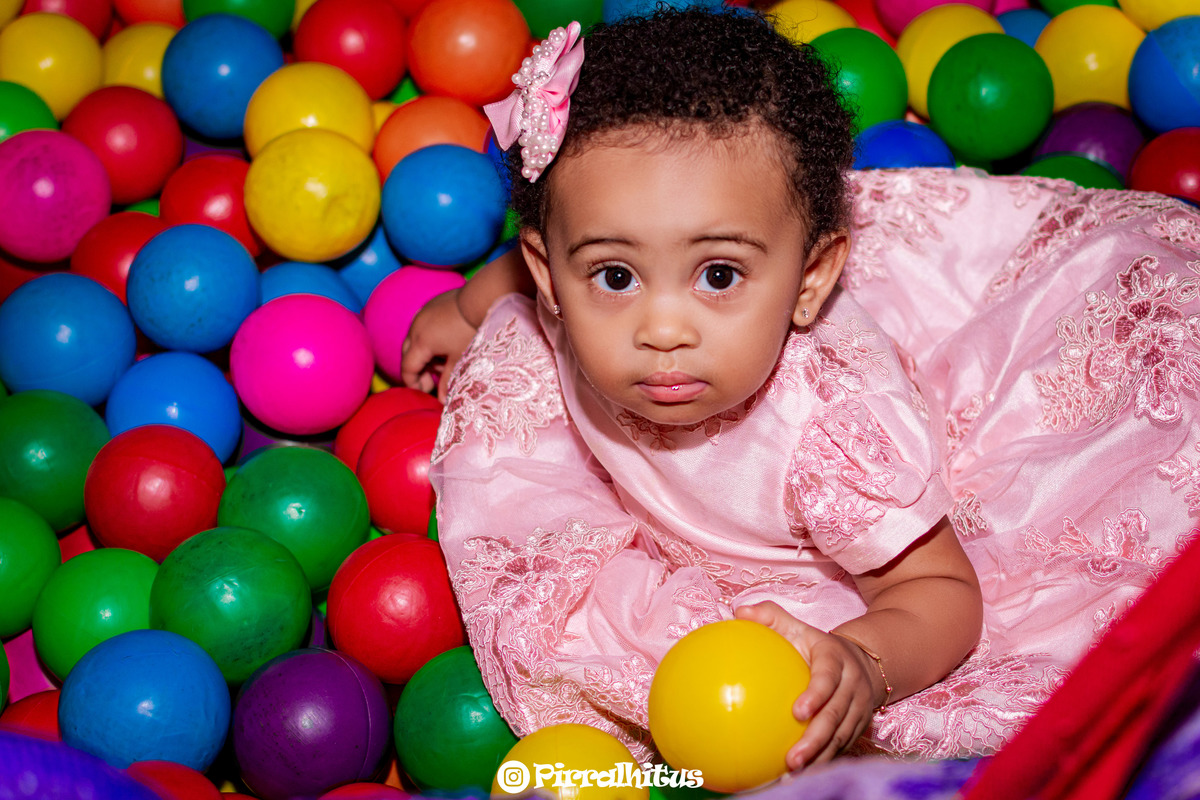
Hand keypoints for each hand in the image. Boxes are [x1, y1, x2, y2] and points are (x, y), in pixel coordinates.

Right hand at [400, 288, 478, 401]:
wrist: (481, 298)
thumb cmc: (471, 331)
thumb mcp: (460, 359)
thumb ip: (447, 381)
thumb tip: (441, 400)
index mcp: (421, 343)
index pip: (408, 368)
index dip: (413, 383)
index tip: (424, 392)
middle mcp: (416, 327)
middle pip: (408, 353)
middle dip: (418, 369)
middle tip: (431, 382)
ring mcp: (422, 314)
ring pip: (415, 339)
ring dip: (424, 354)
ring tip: (444, 362)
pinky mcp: (430, 305)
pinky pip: (423, 326)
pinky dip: (429, 339)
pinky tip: (446, 343)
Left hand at [734, 602, 881, 769]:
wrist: (864, 661)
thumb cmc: (815, 644)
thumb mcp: (796, 625)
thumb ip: (768, 616)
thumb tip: (738, 611)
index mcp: (836, 659)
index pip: (828, 678)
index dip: (816, 695)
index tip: (797, 712)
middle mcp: (853, 686)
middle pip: (837, 716)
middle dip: (816, 740)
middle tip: (792, 760)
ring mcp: (859, 709)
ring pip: (841, 738)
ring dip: (820, 758)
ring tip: (792, 776)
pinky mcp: (858, 727)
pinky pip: (841, 747)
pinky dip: (823, 762)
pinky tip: (799, 776)